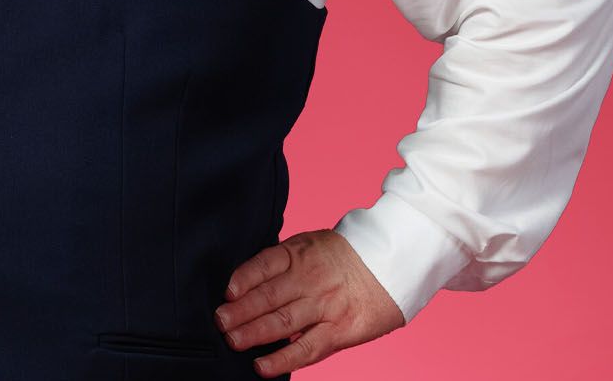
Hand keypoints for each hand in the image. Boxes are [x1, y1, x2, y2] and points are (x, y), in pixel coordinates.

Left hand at [213, 229, 405, 375]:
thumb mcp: (311, 245)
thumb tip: (245, 283)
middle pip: (268, 296)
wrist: (393, 265)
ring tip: (233, 341)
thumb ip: (282, 262)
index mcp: (299, 254)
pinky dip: (282, 360)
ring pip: (282, 322)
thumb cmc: (344, 257)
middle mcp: (309, 279)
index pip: (265, 264)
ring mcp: (324, 305)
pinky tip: (262, 367)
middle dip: (240, 311)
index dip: (243, 278)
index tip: (227, 292)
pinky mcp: (339, 330)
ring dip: (253, 333)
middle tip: (219, 322)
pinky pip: (306, 348)